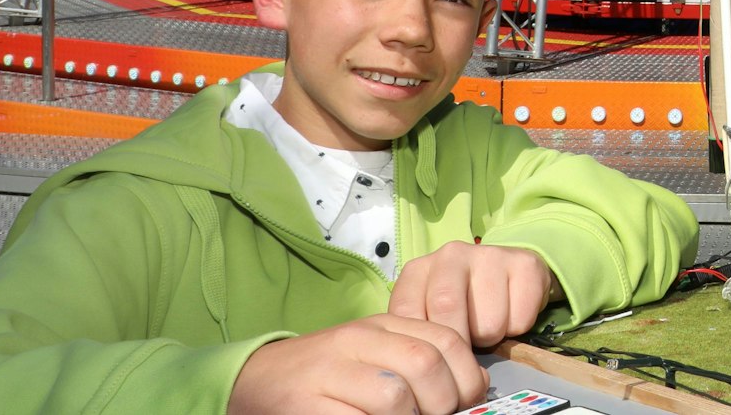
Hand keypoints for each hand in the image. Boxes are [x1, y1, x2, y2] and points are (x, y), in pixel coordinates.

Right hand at [227, 313, 484, 414]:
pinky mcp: (308, 405)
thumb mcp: (375, 353)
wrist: (258, 379)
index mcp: (383, 325)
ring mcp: (330, 372)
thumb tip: (472, 386)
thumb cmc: (328, 373)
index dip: (468, 376)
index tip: (469, 400)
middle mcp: (357, 341)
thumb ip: (417, 360)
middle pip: (424, 365)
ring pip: (394, 396)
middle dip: (444, 401)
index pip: (446, 339)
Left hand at [388, 240, 555, 349]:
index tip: (434, 359)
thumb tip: (413, 370)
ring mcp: (490, 254)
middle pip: (447, 310)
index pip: (407, 313)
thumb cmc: (461, 307)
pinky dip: (516, 329)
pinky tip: (510, 313)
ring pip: (489, 323)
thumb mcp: (428, 318)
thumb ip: (417, 335)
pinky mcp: (526, 263)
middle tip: (465, 350)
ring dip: (490, 338)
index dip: (423, 345)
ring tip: (487, 326)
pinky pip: (520, 319)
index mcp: (419, 270)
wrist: (509, 277)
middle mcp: (451, 254)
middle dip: (459, 344)